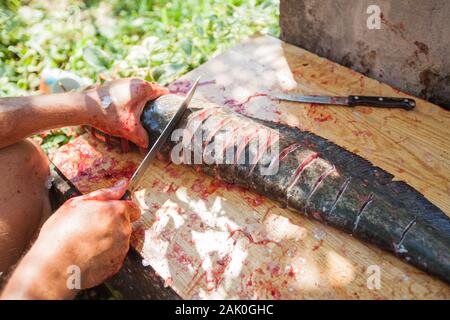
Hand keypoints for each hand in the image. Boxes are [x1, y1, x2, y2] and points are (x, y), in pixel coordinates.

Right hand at [0, 179, 140, 298]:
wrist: (54, 268)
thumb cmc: (61, 233)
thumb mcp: (76, 204)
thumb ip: (104, 193)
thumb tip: (122, 184)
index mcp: (116, 212)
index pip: (133, 208)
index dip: (121, 210)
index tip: (108, 213)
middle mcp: (124, 230)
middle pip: (126, 224)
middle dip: (113, 225)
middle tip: (90, 228)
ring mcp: (122, 250)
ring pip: (120, 240)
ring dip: (109, 240)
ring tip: (86, 243)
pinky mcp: (117, 265)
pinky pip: (115, 256)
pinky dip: (106, 255)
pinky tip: (88, 255)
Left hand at [86, 78, 168, 147]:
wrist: (83, 107)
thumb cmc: (108, 114)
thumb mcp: (129, 129)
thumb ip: (142, 138)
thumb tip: (147, 145)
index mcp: (142, 88)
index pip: (162, 92)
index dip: (168, 102)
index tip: (170, 111)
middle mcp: (133, 82)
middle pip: (150, 95)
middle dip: (151, 109)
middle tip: (154, 120)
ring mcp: (122, 83)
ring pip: (137, 97)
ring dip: (138, 110)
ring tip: (139, 122)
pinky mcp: (113, 87)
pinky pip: (126, 97)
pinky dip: (128, 108)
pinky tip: (125, 118)